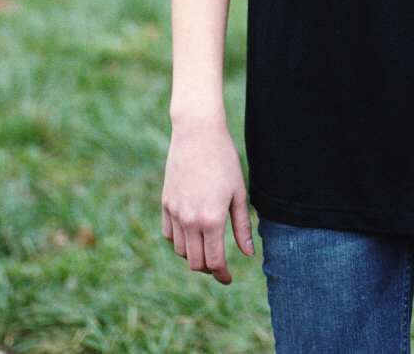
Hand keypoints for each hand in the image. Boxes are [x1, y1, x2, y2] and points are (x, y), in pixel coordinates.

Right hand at [160, 118, 253, 284]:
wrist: (197, 134)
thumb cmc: (224, 161)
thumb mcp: (239, 193)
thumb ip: (242, 226)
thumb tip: (247, 254)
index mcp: (212, 220)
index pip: (214, 261)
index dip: (222, 275)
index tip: (228, 279)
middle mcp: (190, 220)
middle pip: (195, 262)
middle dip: (209, 268)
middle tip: (220, 265)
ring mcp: (175, 213)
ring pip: (180, 251)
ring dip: (194, 255)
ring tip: (207, 248)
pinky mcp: (165, 203)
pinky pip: (168, 235)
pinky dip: (178, 241)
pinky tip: (191, 235)